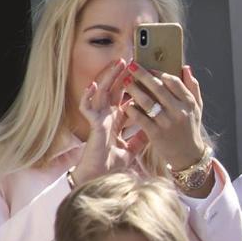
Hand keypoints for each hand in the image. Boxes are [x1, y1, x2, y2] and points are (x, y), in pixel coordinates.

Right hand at [70, 60, 133, 185]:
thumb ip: (141, 138)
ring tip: (116, 65)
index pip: (123, 98)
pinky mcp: (93, 127)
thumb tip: (153, 128)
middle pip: (113, 91)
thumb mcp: (132, 150)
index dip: (131, 86)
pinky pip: (88, 109)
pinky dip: (89, 97)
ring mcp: (98, 120)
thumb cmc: (113, 165)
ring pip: (102, 93)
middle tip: (130, 61)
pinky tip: (93, 86)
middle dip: (120, 75)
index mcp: (115, 121)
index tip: (141, 74)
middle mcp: (106, 117)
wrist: (101, 179)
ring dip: (108, 78)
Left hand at [124, 65, 205, 171]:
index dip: (159, 72)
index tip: (149, 66)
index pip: (173, 81)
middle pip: (158, 87)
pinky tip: (126, 104)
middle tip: (131, 66)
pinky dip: (132, 109)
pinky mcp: (156, 134)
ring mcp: (167, 123)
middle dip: (142, 74)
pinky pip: (140, 118)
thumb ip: (193, 87)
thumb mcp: (197, 108)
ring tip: (126, 82)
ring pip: (147, 101)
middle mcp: (179, 111)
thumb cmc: (190, 129)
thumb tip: (185, 67)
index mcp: (189, 103)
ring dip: (134, 89)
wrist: (188, 156)